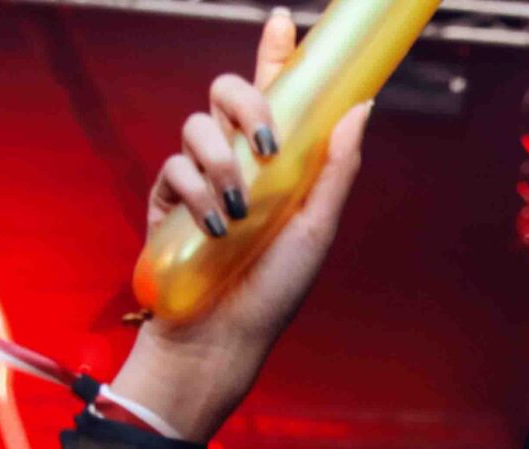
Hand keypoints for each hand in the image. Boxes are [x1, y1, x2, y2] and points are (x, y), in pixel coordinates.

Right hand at [112, 8, 374, 438]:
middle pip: (226, 92)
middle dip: (245, 100)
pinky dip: (195, 193)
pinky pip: (173, 169)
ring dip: (222, 162)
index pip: (274, 94)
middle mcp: (237, 162)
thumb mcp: (316, 229)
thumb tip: (362, 106)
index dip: (275, 54)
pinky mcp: (165, 202)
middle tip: (268, 140)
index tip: (283, 22)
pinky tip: (214, 228)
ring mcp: (199, 179)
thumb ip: (337, 169)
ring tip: (239, 211)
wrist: (223, 337)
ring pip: (196, 125)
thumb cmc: (275, 290)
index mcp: (277, 164)